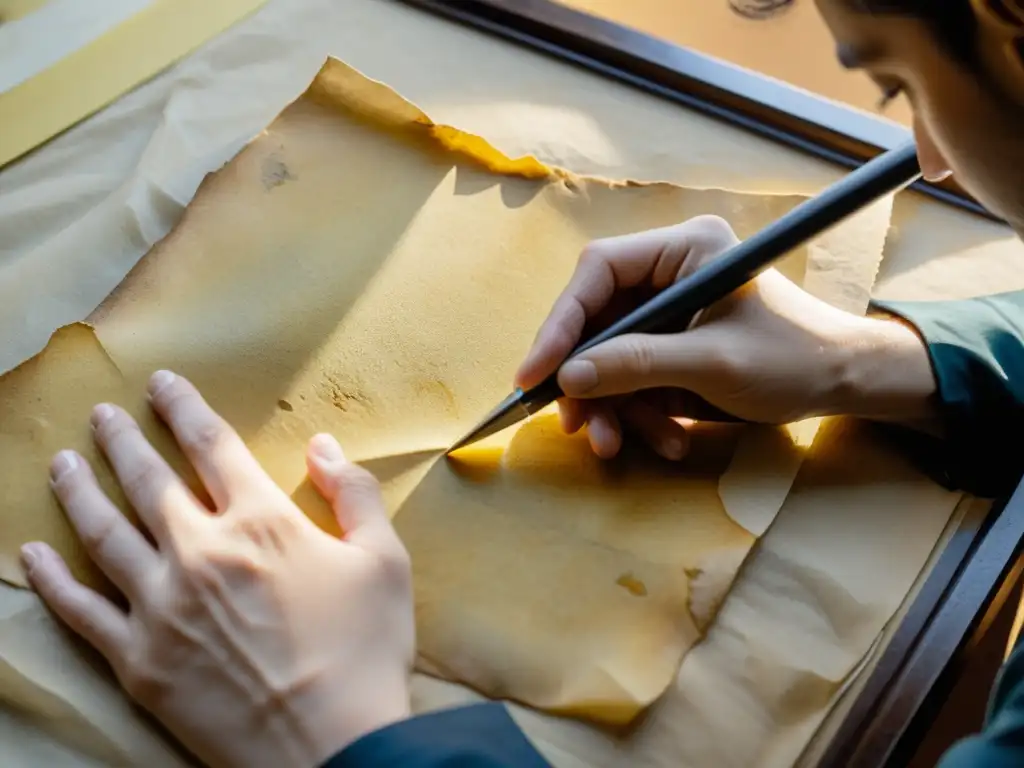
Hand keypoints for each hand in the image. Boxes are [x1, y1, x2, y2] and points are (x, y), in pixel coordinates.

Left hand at [20, 371, 413, 767]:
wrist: (334, 747)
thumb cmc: (366, 651)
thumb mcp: (385, 562)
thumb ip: (353, 494)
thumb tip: (323, 445)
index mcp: (261, 524)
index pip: (212, 447)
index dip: (185, 409)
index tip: (162, 384)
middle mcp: (201, 552)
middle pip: (148, 481)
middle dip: (122, 440)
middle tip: (102, 415)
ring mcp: (161, 607)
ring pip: (103, 534)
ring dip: (79, 492)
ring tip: (61, 464)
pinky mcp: (138, 660)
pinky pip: (81, 611)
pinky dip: (51, 580)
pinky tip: (32, 555)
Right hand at [516, 215, 936, 458]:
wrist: (844, 385)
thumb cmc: (792, 358)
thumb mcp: (712, 363)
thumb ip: (636, 365)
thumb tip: (567, 377)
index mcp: (685, 249)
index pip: (599, 271)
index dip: (561, 321)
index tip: (536, 373)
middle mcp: (670, 273)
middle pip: (597, 319)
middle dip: (587, 378)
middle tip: (576, 424)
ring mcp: (670, 312)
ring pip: (609, 357)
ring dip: (611, 406)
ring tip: (617, 445)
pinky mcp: (672, 347)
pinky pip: (632, 379)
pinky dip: (637, 414)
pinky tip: (664, 439)